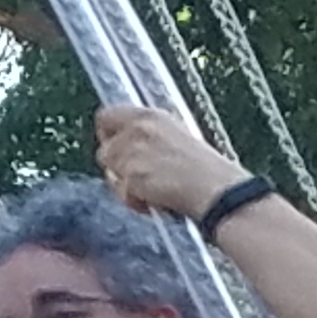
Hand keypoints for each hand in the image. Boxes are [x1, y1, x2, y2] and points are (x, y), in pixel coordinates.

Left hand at [96, 103, 247, 222]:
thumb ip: (149, 136)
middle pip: (103, 150)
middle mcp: (137, 129)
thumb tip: (129, 145)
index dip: (107, 135)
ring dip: (124, 185)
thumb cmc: (204, 168)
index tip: (116, 148)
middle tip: (135, 177)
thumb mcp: (177, 136)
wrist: (214, 188)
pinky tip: (153, 201)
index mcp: (150, 116)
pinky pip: (121, 193)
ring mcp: (132, 153)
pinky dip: (134, 201)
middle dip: (115, 166)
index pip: (106, 116)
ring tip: (149, 190)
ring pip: (109, 173)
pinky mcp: (131, 176)